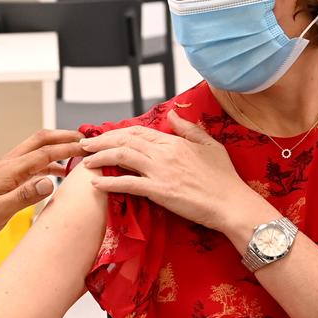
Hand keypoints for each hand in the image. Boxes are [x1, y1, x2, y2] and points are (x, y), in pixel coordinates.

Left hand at [0, 129, 82, 245]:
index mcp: (8, 171)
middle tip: (84, 139)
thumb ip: (25, 195)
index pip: (44, 153)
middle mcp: (7, 166)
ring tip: (76, 153)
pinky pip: (30, 165)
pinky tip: (57, 174)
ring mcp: (6, 171)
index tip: (86, 146)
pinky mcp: (4, 180)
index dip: (67, 147)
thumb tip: (50, 181)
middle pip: (39, 141)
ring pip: (35, 151)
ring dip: (56, 149)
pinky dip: (48, 164)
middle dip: (62, 137)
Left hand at [80, 109, 259, 230]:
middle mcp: (165, 153)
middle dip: (102, 141)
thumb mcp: (210, 145)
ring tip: (86, 160)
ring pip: (122, 157)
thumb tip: (172, 113)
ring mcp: (161, 171)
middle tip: (85, 145)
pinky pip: (129, 184)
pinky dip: (110, 182)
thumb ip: (189, 129)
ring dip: (100, 157)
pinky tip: (96, 183)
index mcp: (175, 141)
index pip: (139, 132)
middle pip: (125, 140)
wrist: (231, 203)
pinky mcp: (160, 191)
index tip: (104, 136)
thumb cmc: (224, 178)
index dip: (118, 132)